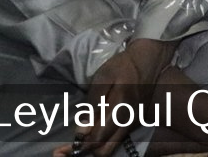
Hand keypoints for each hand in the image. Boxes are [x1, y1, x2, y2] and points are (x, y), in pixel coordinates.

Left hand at [63, 37, 171, 156]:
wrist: (148, 60)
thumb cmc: (122, 66)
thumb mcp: (103, 78)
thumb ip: (93, 105)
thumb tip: (82, 131)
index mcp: (120, 110)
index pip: (97, 140)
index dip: (77, 148)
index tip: (59, 151)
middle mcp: (129, 122)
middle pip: (104, 151)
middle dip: (86, 150)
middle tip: (69, 145)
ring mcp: (134, 124)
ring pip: (112, 148)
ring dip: (95, 147)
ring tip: (80, 139)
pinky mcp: (136, 122)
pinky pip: (118, 139)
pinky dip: (104, 141)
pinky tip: (94, 131)